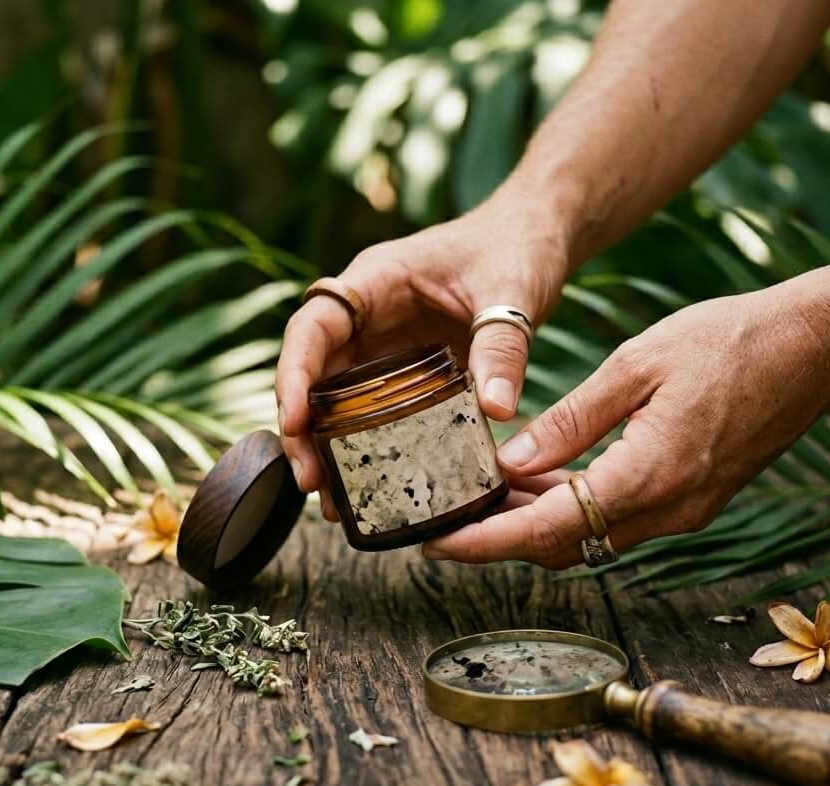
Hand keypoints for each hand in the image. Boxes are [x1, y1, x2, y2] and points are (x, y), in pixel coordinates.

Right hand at [275, 190, 571, 518]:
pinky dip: (368, 446)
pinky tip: (371, 487)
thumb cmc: (516, 246)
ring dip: (328, 448)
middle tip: (309, 481)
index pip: (314, 327)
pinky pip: (375, 411)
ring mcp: (383, 344)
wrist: (536, 238)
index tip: (294, 421)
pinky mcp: (405, 370)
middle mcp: (367, 315)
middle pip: (313, 373)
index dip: (295, 373)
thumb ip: (502, 347)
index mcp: (376, 281)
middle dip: (302, 429)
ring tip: (331, 503)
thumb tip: (495, 411)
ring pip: (336, 400)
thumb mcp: (512, 292)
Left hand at [423, 283, 829, 567]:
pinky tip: (540, 480)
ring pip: (590, 537)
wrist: (815, 348)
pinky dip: (573, 509)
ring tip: (481, 495)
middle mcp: (669, 510)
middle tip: (446, 517)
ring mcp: (685, 511)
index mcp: (649, 475)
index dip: (484, 544)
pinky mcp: (692, 500)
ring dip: (535, 525)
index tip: (434, 545)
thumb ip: (571, 419)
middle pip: (563, 546)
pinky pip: (618, 520)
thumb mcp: (636, 365)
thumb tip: (510, 462)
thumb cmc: (730, 341)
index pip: (547, 532)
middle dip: (500, 539)